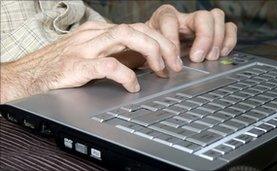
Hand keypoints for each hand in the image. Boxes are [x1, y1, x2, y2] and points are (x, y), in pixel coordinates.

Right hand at [0, 21, 183, 102]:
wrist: (24, 77)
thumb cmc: (59, 68)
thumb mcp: (91, 56)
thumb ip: (115, 56)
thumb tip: (145, 62)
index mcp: (97, 32)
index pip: (136, 28)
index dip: (158, 40)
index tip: (172, 57)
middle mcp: (92, 35)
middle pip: (136, 28)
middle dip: (161, 44)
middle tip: (175, 63)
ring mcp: (83, 48)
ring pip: (125, 37)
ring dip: (150, 52)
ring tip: (162, 70)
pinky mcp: (75, 66)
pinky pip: (107, 65)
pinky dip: (126, 75)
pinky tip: (133, 86)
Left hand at [146, 5, 236, 61]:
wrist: (158, 48)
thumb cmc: (152, 49)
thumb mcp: (147, 51)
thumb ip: (152, 55)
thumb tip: (161, 68)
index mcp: (163, 17)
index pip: (170, 21)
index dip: (172, 41)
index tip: (174, 62)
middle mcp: (184, 17)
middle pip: (202, 16)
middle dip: (204, 39)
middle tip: (198, 58)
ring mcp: (199, 22)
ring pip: (217, 17)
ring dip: (217, 39)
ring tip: (211, 57)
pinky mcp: (212, 29)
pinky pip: (229, 27)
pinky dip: (229, 40)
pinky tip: (222, 53)